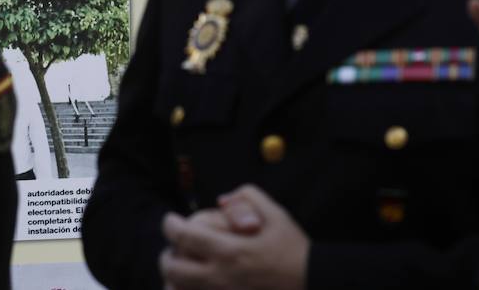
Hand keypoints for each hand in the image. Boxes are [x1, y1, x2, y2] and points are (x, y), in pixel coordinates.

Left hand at [160, 185, 305, 289]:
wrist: (312, 283)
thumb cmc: (293, 250)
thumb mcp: (276, 214)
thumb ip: (247, 197)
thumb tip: (222, 200)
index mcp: (230, 250)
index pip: (185, 237)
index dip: (170, 226)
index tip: (170, 220)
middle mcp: (220, 277)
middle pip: (173, 268)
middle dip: (167, 255)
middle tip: (173, 247)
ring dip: (173, 278)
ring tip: (180, 268)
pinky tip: (192, 285)